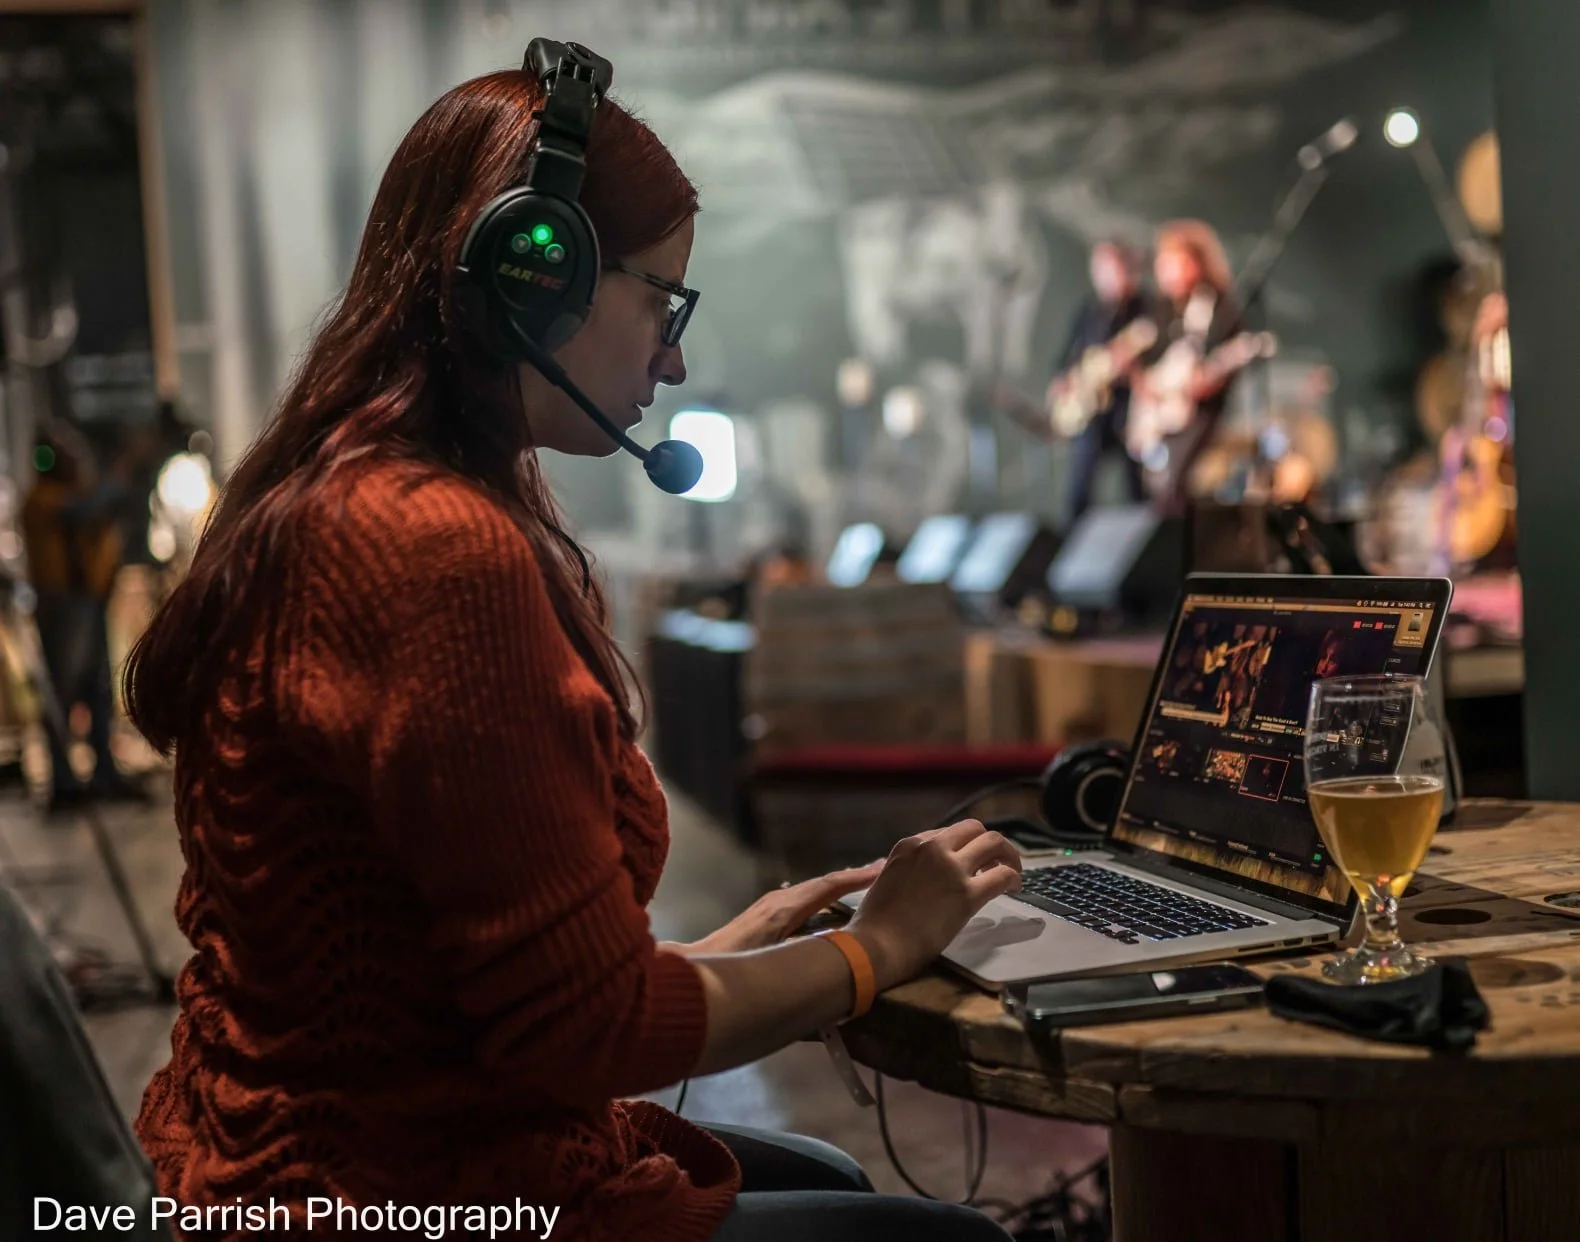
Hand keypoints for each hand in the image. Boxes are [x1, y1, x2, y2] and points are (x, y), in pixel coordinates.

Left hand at [683, 862, 884, 954]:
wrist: (695, 970)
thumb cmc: (733, 970)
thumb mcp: (772, 963)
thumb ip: (805, 961)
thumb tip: (840, 959)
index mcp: (784, 908)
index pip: (828, 885)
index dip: (857, 877)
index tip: (883, 867)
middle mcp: (778, 901)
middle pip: (822, 883)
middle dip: (852, 877)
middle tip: (882, 870)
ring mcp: (769, 907)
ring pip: (811, 892)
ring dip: (837, 888)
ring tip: (863, 885)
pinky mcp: (764, 918)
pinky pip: (802, 902)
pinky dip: (822, 900)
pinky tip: (829, 910)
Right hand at [846, 819, 1021, 990]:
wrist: (877, 945)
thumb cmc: (873, 922)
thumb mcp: (886, 879)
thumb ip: (907, 870)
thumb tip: (921, 876)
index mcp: (909, 845)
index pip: (947, 833)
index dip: (963, 847)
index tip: (969, 862)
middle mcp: (932, 848)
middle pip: (974, 829)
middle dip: (988, 843)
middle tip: (995, 862)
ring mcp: (951, 868)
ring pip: (993, 843)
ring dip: (1007, 855)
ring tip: (1011, 872)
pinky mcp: (967, 893)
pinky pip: (1003, 875)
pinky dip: (1013, 878)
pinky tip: (1014, 888)